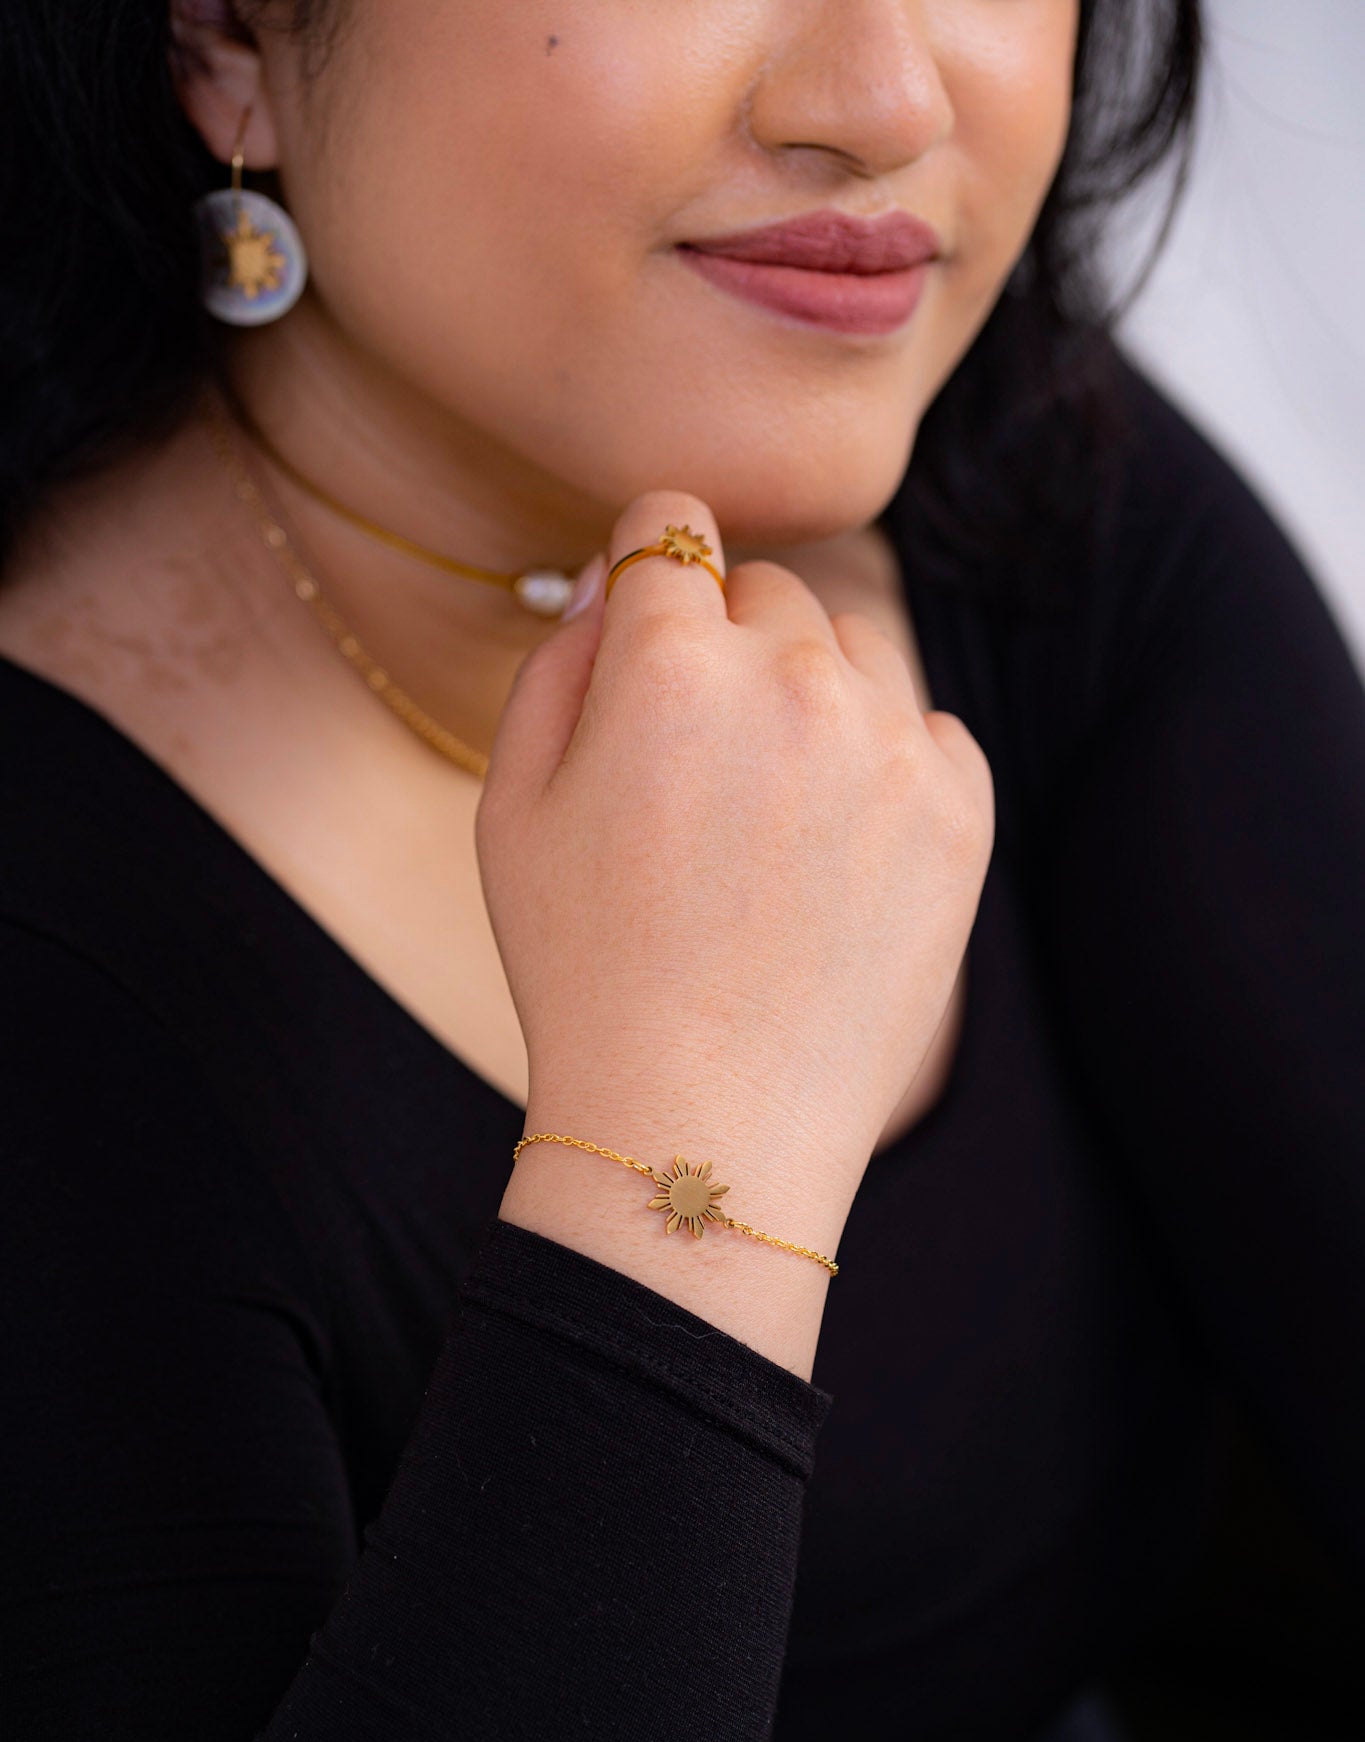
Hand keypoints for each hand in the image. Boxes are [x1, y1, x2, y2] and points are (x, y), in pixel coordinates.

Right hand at [477, 489, 993, 1228]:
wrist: (707, 1128)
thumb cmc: (588, 976)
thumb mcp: (511, 811)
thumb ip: (560, 662)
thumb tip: (620, 576)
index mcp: (667, 664)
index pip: (672, 523)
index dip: (651, 567)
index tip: (653, 623)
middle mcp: (791, 678)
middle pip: (770, 591)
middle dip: (730, 648)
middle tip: (699, 770)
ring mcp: (890, 744)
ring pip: (857, 653)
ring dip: (814, 700)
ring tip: (771, 822)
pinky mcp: (962, 811)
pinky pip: (927, 730)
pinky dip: (887, 769)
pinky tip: (836, 856)